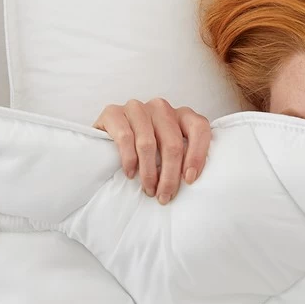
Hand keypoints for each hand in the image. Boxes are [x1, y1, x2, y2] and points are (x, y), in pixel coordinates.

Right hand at [93, 99, 210, 204]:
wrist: (106, 143)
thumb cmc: (146, 151)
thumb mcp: (169, 151)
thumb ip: (184, 157)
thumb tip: (192, 180)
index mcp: (181, 114)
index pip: (199, 128)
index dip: (197, 155)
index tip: (189, 179)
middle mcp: (161, 107)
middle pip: (172, 143)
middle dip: (170, 175)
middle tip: (165, 196)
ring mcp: (137, 108)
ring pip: (148, 144)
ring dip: (149, 173)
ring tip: (149, 190)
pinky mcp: (113, 112)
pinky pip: (125, 138)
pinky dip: (129, 160)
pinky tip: (130, 174)